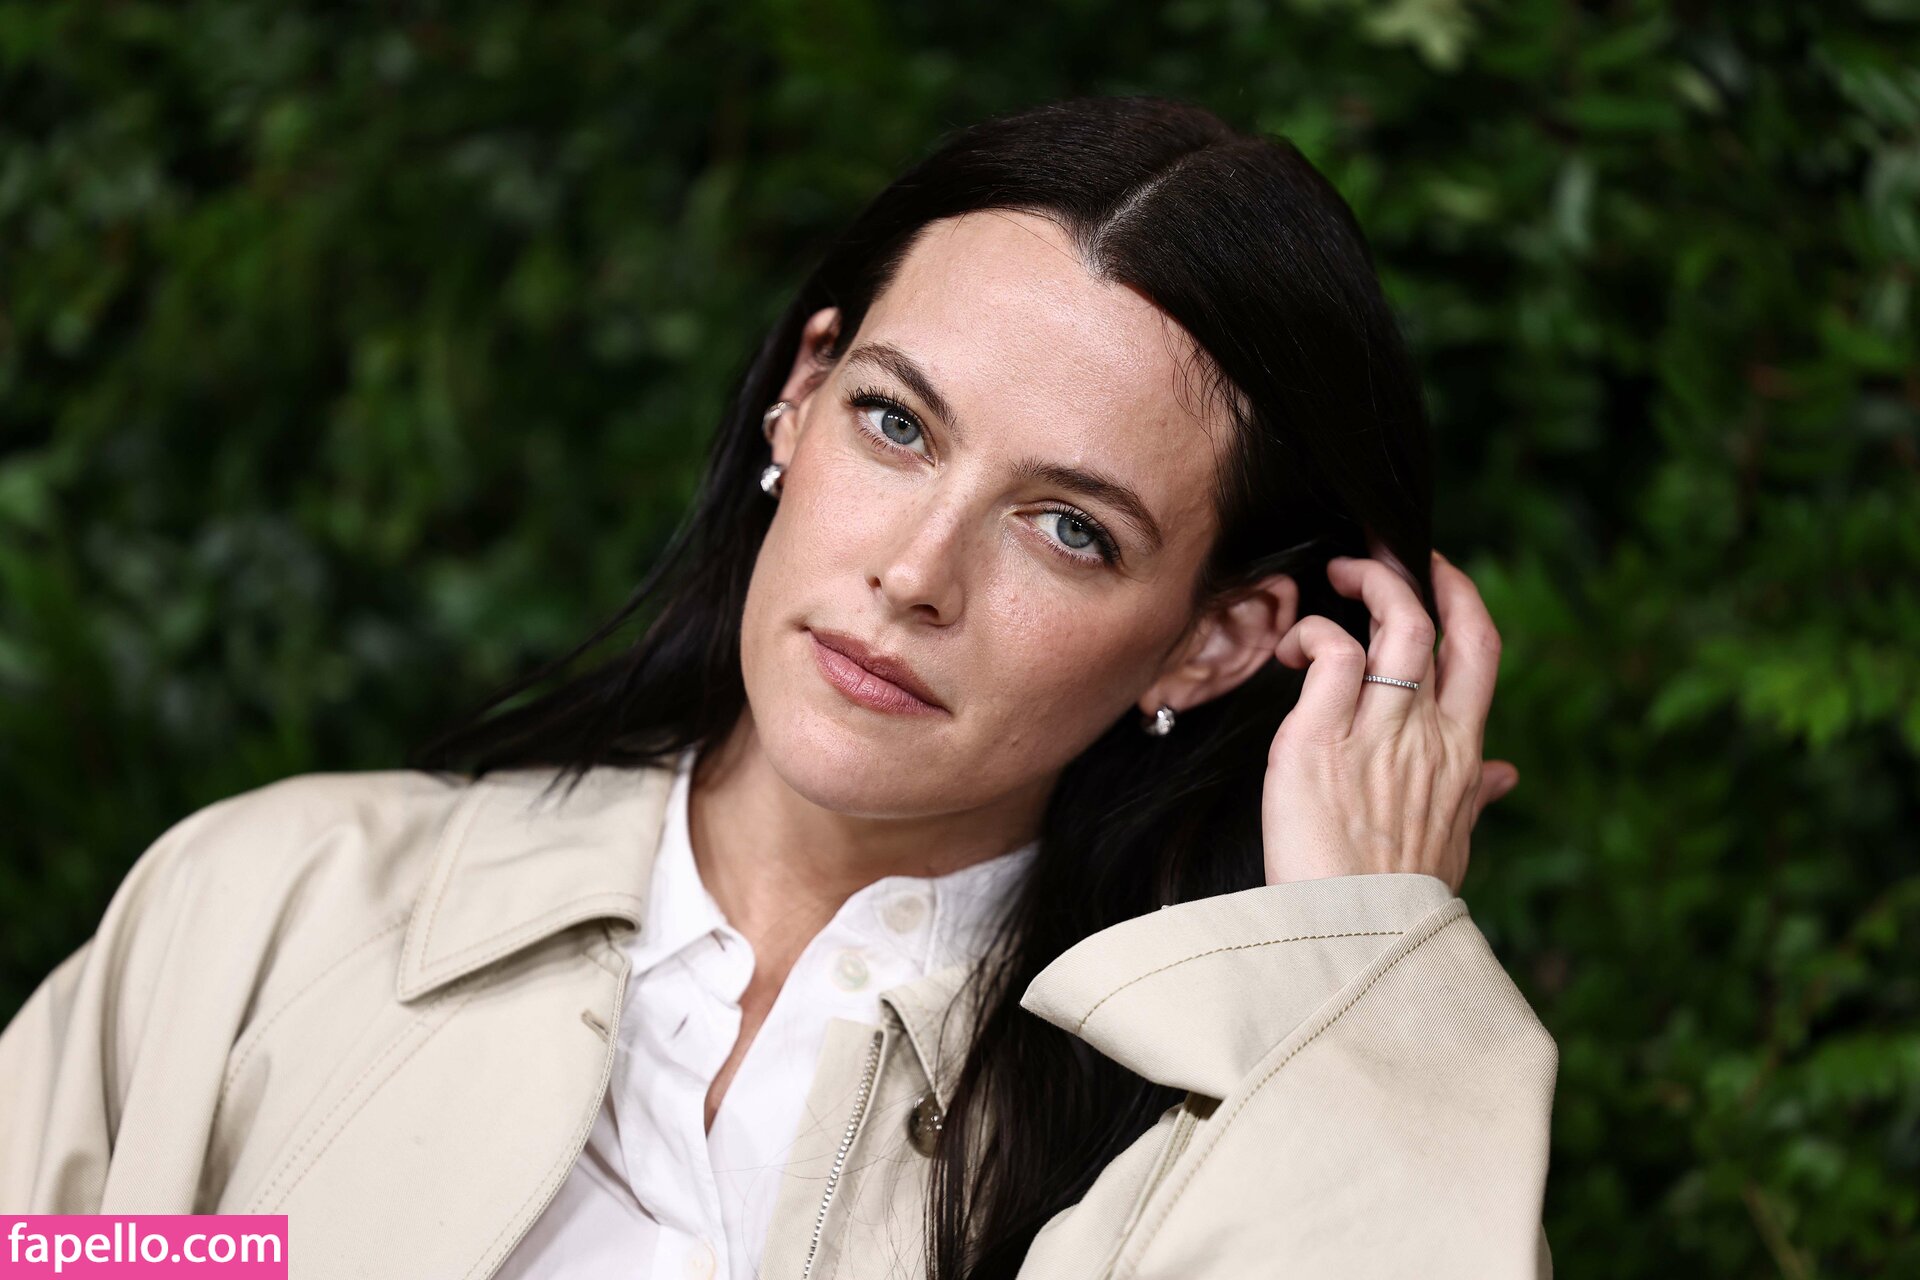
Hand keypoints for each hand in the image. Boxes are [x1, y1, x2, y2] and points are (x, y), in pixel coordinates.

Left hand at [1261, 546, 1517, 892]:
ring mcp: (1379, 731)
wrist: (1356, 941)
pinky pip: (1331, 652)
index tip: (1435, 574)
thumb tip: (1503, 776)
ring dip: (1364, 583)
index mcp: (1461, 754)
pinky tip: (1291, 647)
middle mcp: (1427, 733)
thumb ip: (1473, 798)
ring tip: (1329, 580)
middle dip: (1410, 571)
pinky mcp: (1320, 738)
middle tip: (1371, 554)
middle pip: (1440, 621)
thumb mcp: (1451, 845)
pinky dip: (1312, 633)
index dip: (1462, 599)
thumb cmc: (1396, 900)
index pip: (1480, 652)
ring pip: (1394, 621)